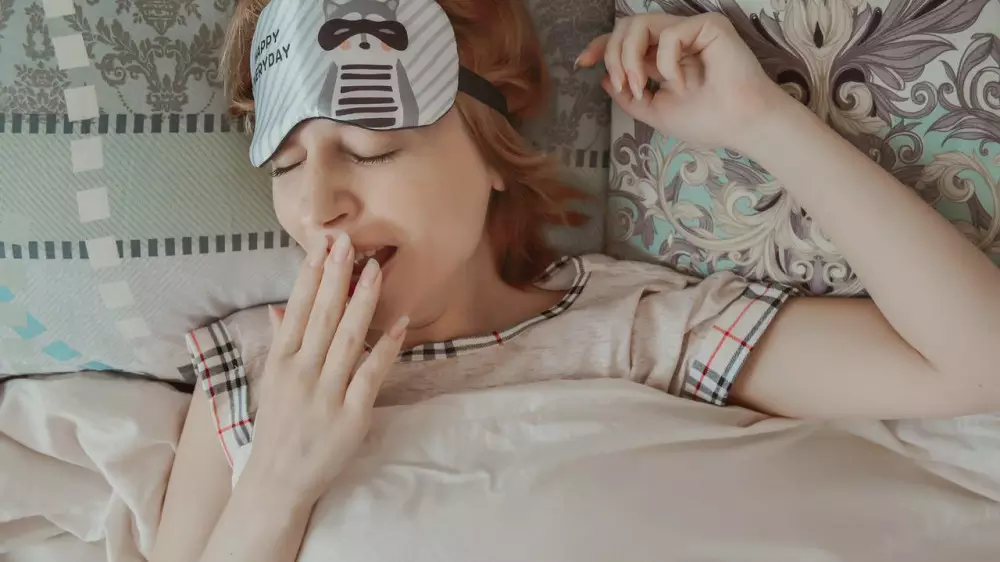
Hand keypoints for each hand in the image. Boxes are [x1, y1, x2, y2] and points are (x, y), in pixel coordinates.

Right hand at [243, 232, 408, 502]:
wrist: (278, 481)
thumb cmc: (278, 427)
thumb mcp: (272, 382)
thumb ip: (280, 343)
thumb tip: (280, 308)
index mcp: (282, 361)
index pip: (298, 308)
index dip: (311, 275)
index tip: (323, 244)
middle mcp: (302, 372)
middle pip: (322, 316)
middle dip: (336, 276)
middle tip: (349, 241)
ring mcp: (327, 394)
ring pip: (348, 339)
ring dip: (362, 302)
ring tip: (375, 270)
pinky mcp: (351, 415)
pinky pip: (371, 374)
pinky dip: (386, 348)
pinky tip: (400, 323)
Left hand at [577, 12, 792, 152]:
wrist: (740, 126)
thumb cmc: (706, 121)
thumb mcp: (655, 111)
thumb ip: (628, 96)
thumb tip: (604, 78)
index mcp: (662, 57)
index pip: (625, 40)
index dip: (600, 46)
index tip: (582, 62)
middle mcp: (674, 40)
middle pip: (625, 27)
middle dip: (613, 56)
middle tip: (626, 86)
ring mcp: (690, 30)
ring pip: (639, 24)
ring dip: (629, 58)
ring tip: (641, 85)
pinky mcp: (707, 25)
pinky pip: (669, 36)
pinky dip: (667, 64)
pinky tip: (683, 83)